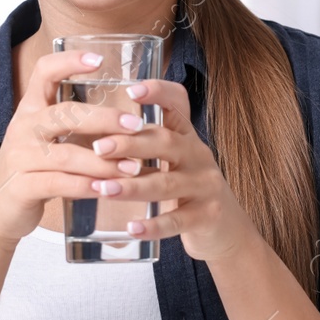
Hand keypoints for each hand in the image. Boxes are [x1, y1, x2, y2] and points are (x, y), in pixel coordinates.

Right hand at [0, 50, 140, 250]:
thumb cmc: (31, 171)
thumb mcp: (45, 140)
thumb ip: (73, 126)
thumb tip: (124, 119)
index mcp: (30, 109)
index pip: (44, 72)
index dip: (69, 61)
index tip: (99, 59)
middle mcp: (22, 128)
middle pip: (65, 114)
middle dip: (105, 119)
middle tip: (136, 126)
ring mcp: (19, 157)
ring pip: (66, 155)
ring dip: (103, 162)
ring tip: (132, 168)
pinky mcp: (20, 187)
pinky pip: (58, 184)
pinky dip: (85, 186)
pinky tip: (106, 189)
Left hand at [86, 78, 258, 263]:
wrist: (226, 227)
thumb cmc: (186, 189)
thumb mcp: (173, 161)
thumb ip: (145, 147)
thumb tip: (93, 135)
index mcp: (186, 136)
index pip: (178, 104)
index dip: (158, 93)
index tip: (132, 90)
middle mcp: (198, 155)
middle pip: (166, 142)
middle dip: (130, 144)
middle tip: (99, 148)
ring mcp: (205, 185)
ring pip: (166, 183)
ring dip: (133, 186)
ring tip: (103, 190)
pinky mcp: (207, 215)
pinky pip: (177, 220)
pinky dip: (153, 225)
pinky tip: (132, 229)